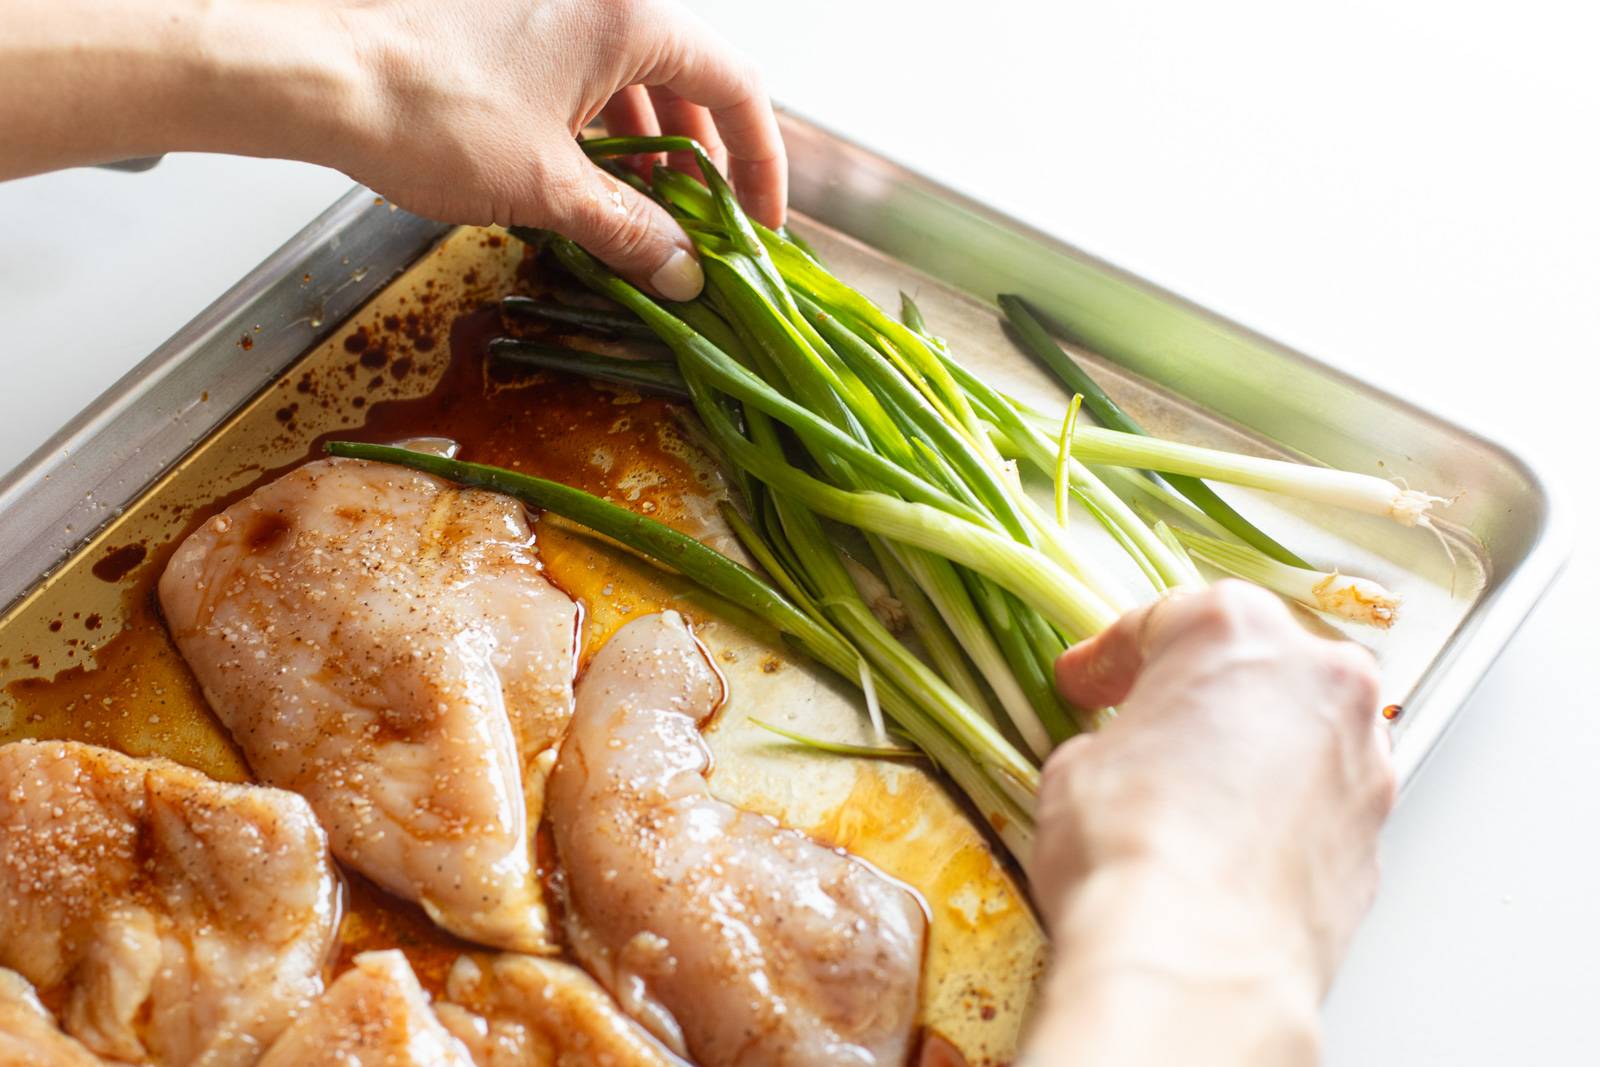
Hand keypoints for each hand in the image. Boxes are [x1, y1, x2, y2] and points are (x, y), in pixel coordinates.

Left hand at [334, 0, 784, 298]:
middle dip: (703, 161)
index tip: (760, 222)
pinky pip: (582, 76)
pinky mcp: (508, 24)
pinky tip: (586, 182)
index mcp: (631, 18)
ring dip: (649, 151)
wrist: (313, 72)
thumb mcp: (549, 188)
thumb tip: (684, 270)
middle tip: (705, 226)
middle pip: (688, 81)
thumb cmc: (428, 110)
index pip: (736, 88)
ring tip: (645, 216)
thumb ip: (631, 230)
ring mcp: (550, 5)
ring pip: (632, 80)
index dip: (761, 163)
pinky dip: (599, 130)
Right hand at [1022, 582, 1394, 1064]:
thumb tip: (1125, 757)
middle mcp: (1316, 677)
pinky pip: (1322, 798)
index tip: (1086, 682)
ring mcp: (1362, 755)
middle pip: (1254, 662)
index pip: (1162, 622)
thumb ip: (1116, 738)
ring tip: (1194, 792)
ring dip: (1252, 749)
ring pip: (1300, 729)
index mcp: (1235, 629)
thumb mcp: (1076, 768)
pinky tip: (1231, 843)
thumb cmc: (1133, 852)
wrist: (1196, 963)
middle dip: (1202, 691)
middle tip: (1147, 723)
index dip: (1110, 658)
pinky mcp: (1378, 832)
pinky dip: (1282, 810)